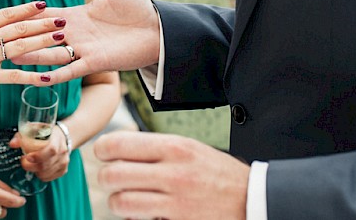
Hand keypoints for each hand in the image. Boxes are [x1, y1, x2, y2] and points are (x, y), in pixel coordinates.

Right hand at [0, 1, 63, 97]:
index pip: (6, 14)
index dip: (25, 9)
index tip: (42, 4)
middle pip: (19, 28)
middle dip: (43, 23)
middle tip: (63, 19)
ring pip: (21, 48)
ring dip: (44, 43)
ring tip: (63, 40)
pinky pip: (14, 76)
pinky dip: (32, 77)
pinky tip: (48, 78)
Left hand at [7, 128, 69, 182]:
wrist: (62, 137)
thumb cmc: (45, 133)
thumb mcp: (34, 129)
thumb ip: (21, 136)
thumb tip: (12, 144)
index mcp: (57, 139)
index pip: (51, 150)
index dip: (38, 156)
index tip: (26, 157)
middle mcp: (63, 151)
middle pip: (45, 165)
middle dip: (30, 166)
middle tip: (23, 161)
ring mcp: (64, 162)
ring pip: (45, 173)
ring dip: (35, 171)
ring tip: (31, 163)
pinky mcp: (63, 170)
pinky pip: (48, 178)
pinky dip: (40, 175)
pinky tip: (38, 168)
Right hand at [11, 0, 159, 80]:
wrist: (157, 28)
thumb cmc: (135, 6)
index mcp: (76, 16)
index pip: (45, 15)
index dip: (27, 15)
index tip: (5, 15)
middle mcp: (75, 34)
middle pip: (42, 36)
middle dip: (22, 37)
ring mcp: (83, 50)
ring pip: (51, 55)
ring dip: (32, 56)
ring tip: (10, 57)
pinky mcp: (95, 63)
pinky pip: (72, 70)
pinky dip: (57, 74)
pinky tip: (41, 77)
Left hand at [94, 131, 248, 219]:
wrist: (253, 199)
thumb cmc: (217, 173)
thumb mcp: (189, 148)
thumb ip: (155, 148)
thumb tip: (116, 148)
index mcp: (174, 147)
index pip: (118, 144)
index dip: (102, 149)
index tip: (104, 154)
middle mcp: (173, 173)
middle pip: (113, 174)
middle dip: (106, 178)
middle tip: (112, 179)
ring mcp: (176, 202)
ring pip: (121, 202)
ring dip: (117, 202)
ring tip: (125, 199)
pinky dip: (134, 219)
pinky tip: (142, 214)